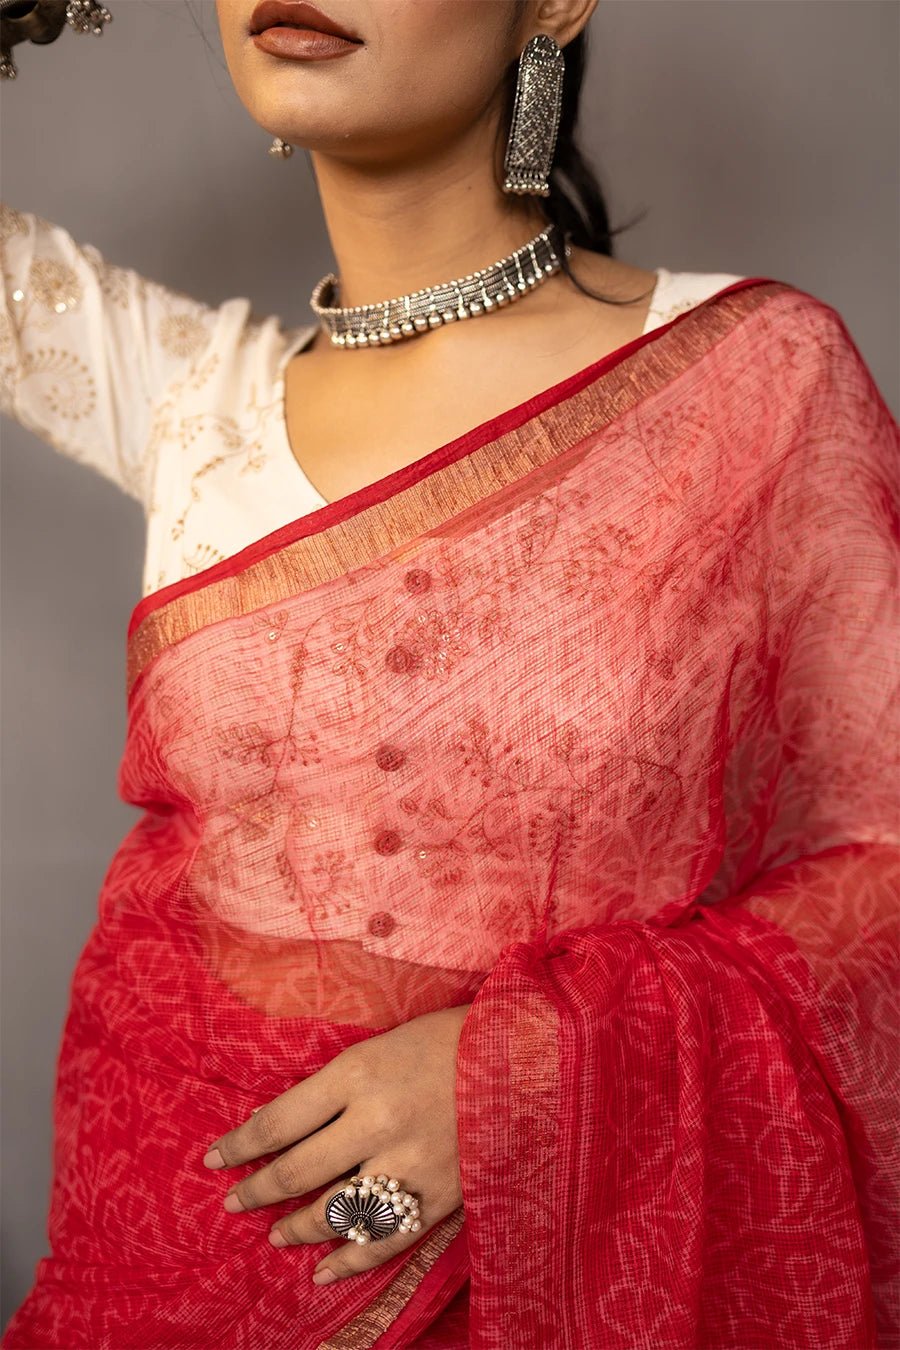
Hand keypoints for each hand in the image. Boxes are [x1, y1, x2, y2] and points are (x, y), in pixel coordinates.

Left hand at [201, 1004, 470, 1284]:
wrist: (522, 1055)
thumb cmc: (445, 1039)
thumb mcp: (378, 1047)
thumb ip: (335, 1087)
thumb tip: (281, 1124)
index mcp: (356, 1073)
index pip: (278, 1120)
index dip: (240, 1144)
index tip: (215, 1158)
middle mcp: (375, 1122)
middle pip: (298, 1171)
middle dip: (257, 1189)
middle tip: (234, 1200)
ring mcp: (409, 1164)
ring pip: (334, 1212)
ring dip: (295, 1228)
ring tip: (275, 1233)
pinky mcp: (439, 1195)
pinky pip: (383, 1240)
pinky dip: (348, 1262)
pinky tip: (323, 1271)